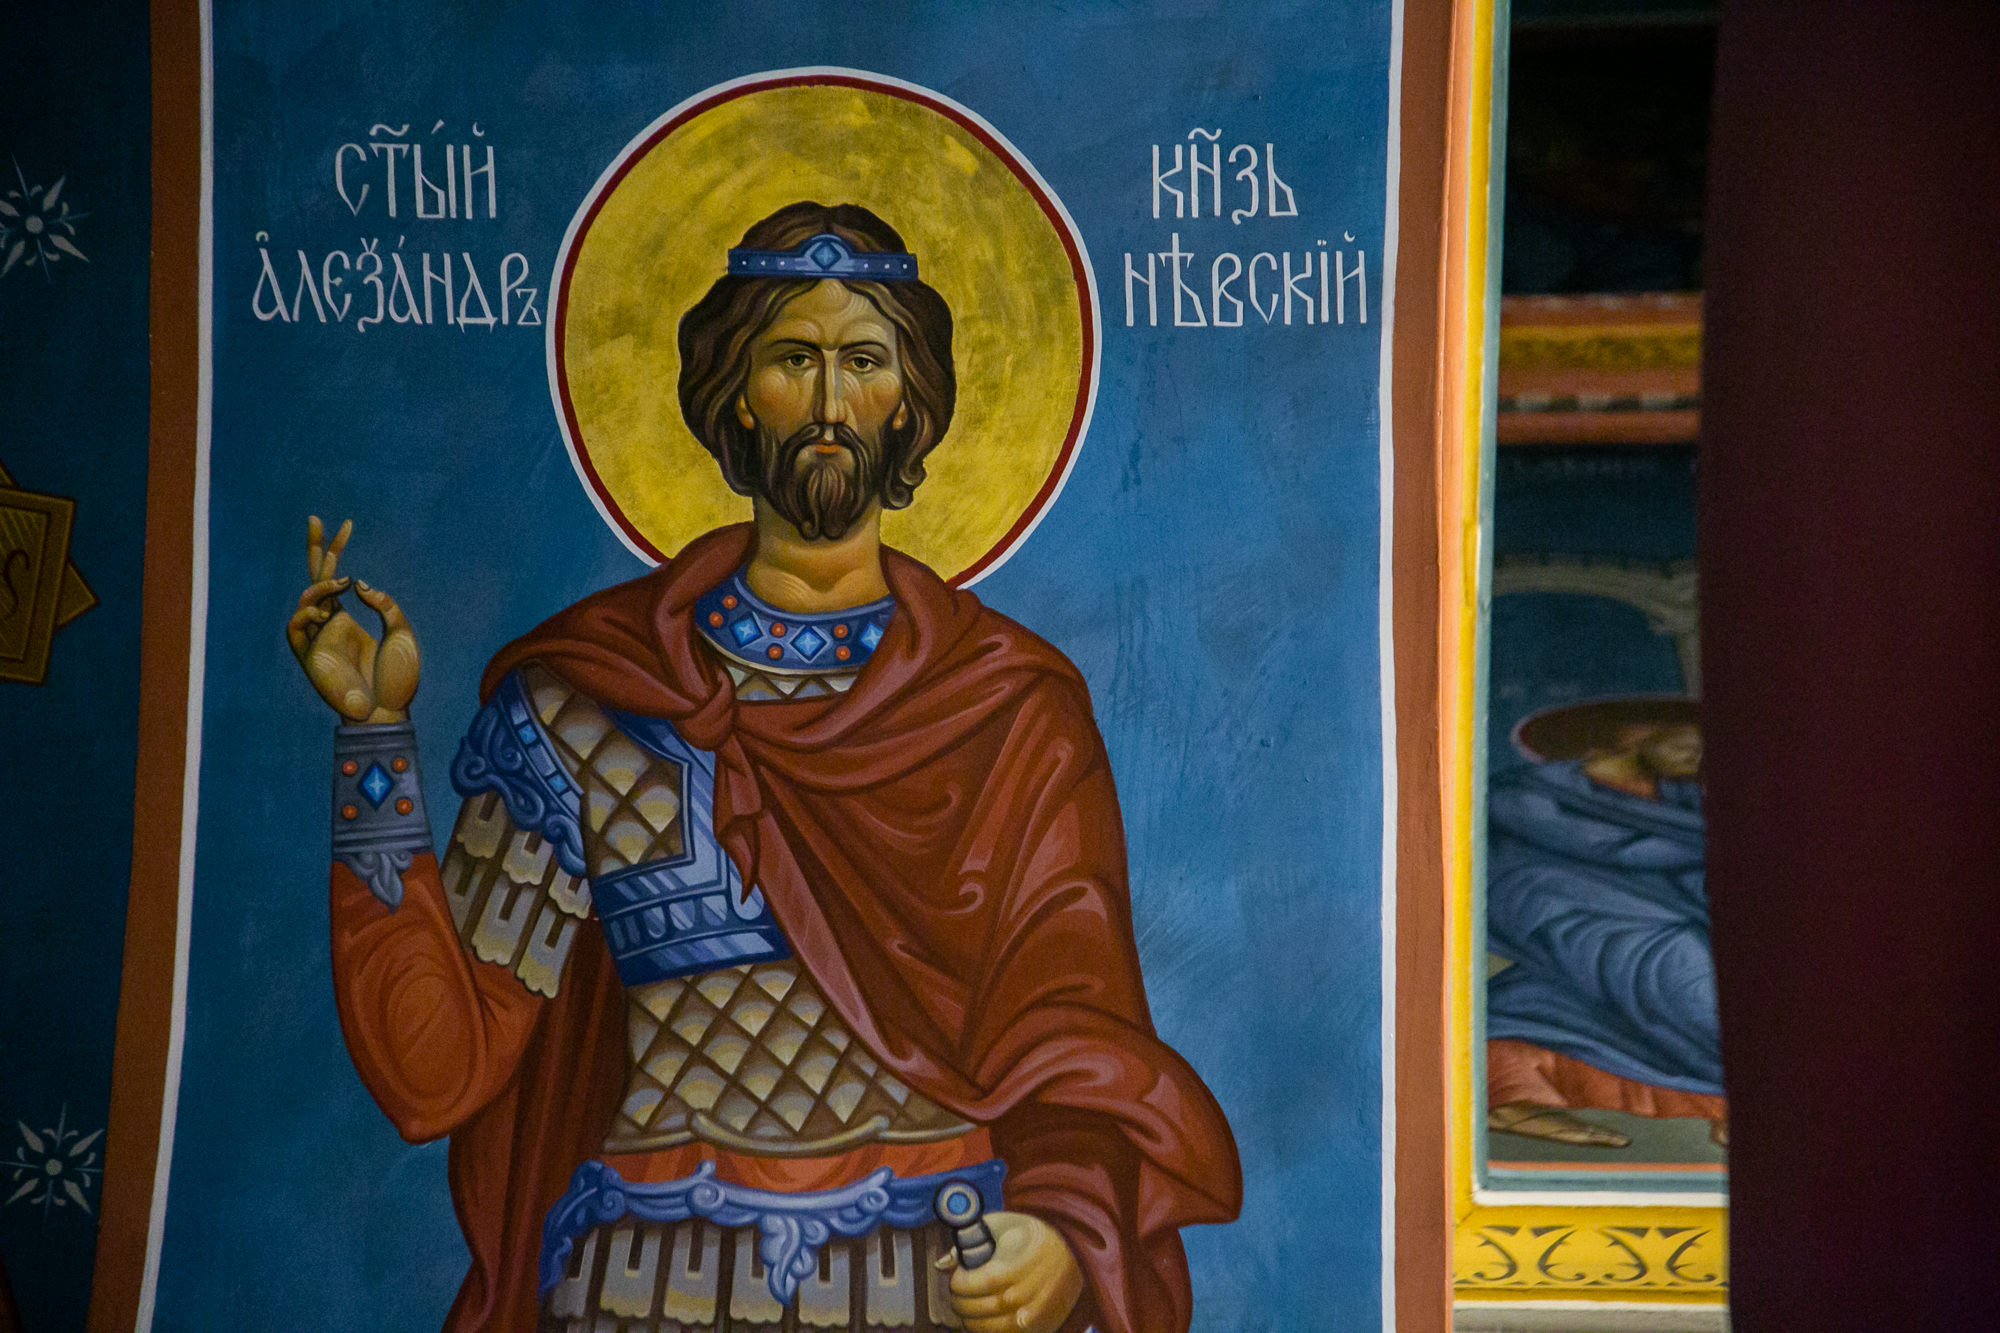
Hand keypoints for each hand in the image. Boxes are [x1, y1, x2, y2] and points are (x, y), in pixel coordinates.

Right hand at [286, 515, 419, 722]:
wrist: (389, 712)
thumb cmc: (399, 679)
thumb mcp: (402, 632)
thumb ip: (383, 604)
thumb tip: (356, 582)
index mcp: (349, 620)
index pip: (337, 579)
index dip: (338, 550)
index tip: (347, 523)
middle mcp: (330, 625)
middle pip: (315, 580)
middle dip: (315, 548)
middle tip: (314, 518)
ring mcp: (318, 639)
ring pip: (306, 600)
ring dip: (320, 586)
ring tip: (340, 582)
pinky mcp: (309, 657)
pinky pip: (296, 627)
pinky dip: (306, 613)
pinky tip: (324, 611)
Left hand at [943, 1212, 1083, 1332]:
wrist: (1074, 1251)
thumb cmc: (1032, 1234)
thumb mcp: (1000, 1226)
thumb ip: (968, 1241)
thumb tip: (942, 1264)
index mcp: (1007, 1271)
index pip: (966, 1286)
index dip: (957, 1282)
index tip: (959, 1276)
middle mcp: (1018, 1299)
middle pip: (972, 1310)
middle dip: (959, 1302)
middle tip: (960, 1293)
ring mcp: (1029, 1318)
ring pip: (985, 1330)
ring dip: (971, 1320)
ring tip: (970, 1308)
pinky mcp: (1038, 1329)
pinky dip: (990, 1331)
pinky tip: (987, 1319)